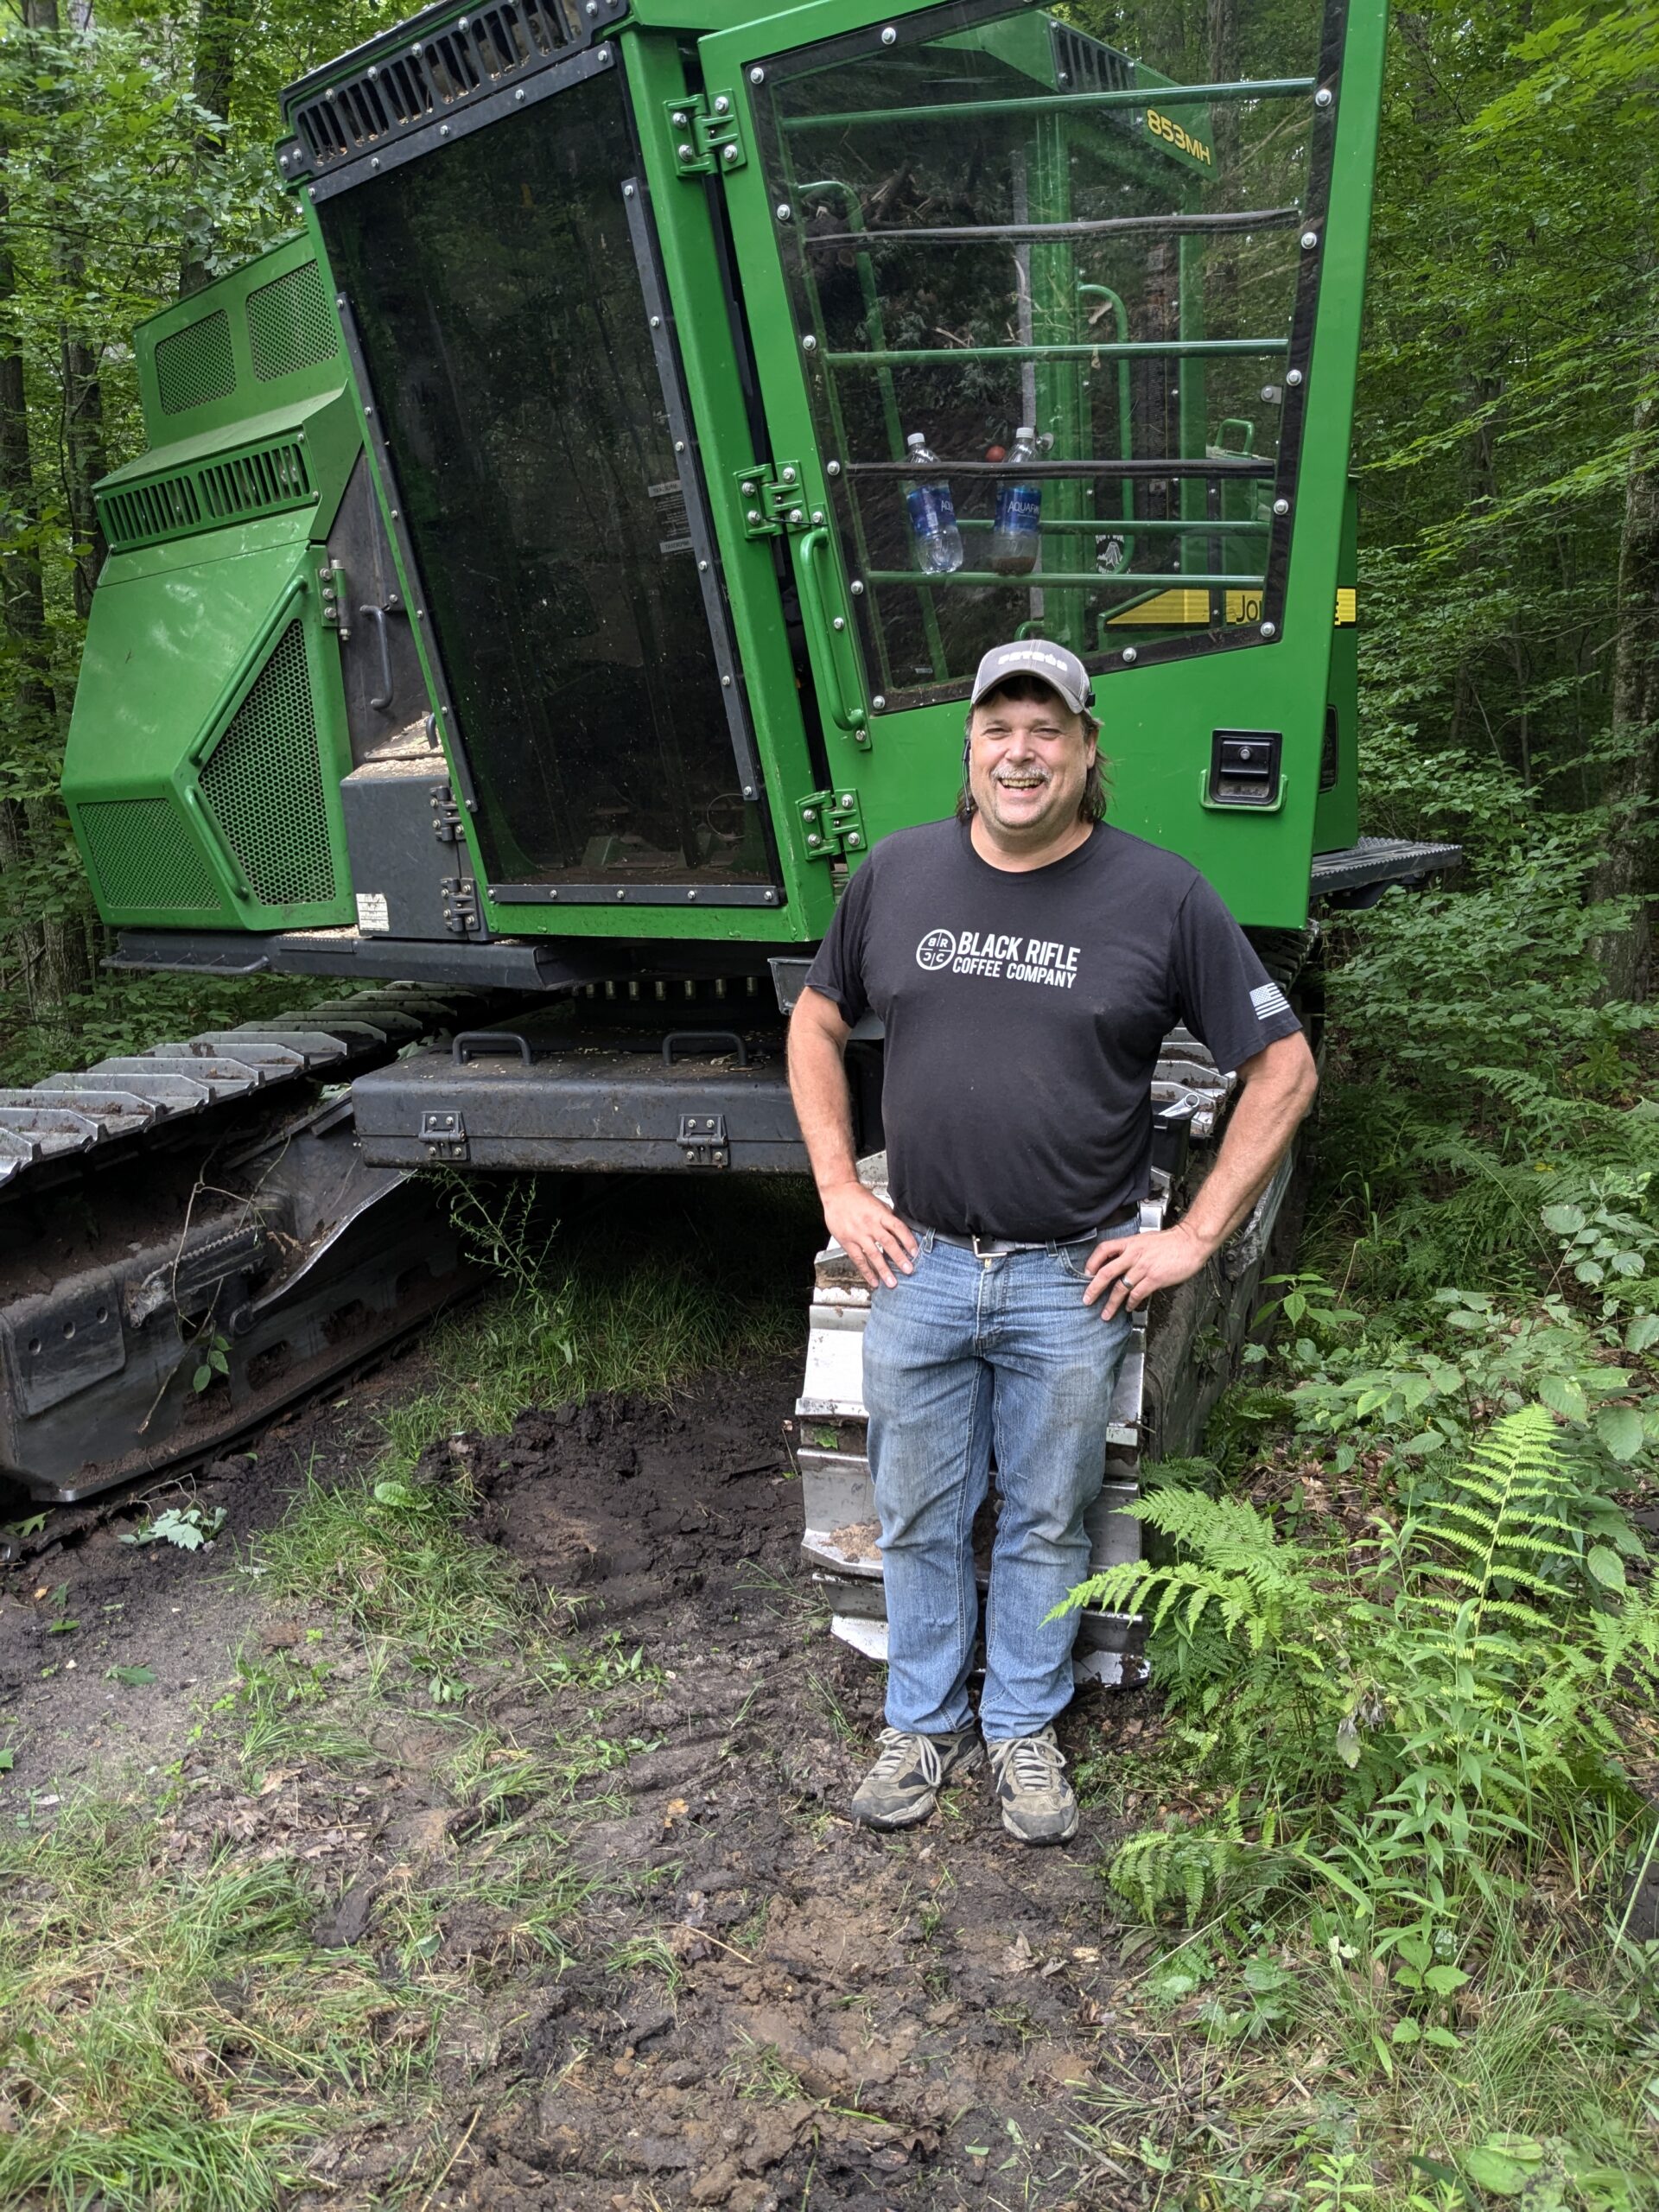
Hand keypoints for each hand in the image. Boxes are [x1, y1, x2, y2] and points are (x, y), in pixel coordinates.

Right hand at [821, 1182, 918, 1289]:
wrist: (837, 1192)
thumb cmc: (857, 1196)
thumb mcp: (877, 1203)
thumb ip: (887, 1217)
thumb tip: (899, 1231)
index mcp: (880, 1214)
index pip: (898, 1228)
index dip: (908, 1240)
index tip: (915, 1252)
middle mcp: (870, 1224)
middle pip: (888, 1243)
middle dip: (899, 1258)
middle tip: (908, 1270)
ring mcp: (858, 1234)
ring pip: (873, 1254)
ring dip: (884, 1270)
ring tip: (892, 1282)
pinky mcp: (847, 1241)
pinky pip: (859, 1259)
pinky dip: (867, 1271)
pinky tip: (873, 1280)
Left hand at [1083, 1222, 1209, 1319]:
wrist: (1191, 1242)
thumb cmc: (1171, 1241)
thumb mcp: (1145, 1239)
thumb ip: (1132, 1250)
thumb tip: (1121, 1262)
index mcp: (1130, 1243)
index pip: (1103, 1249)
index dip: (1092, 1262)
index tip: (1087, 1274)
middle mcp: (1133, 1255)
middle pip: (1106, 1272)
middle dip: (1094, 1289)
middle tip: (1087, 1300)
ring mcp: (1143, 1267)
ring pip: (1120, 1288)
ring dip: (1111, 1304)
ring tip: (1106, 1314)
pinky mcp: (1154, 1279)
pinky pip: (1137, 1294)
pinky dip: (1131, 1303)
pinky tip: (1129, 1308)